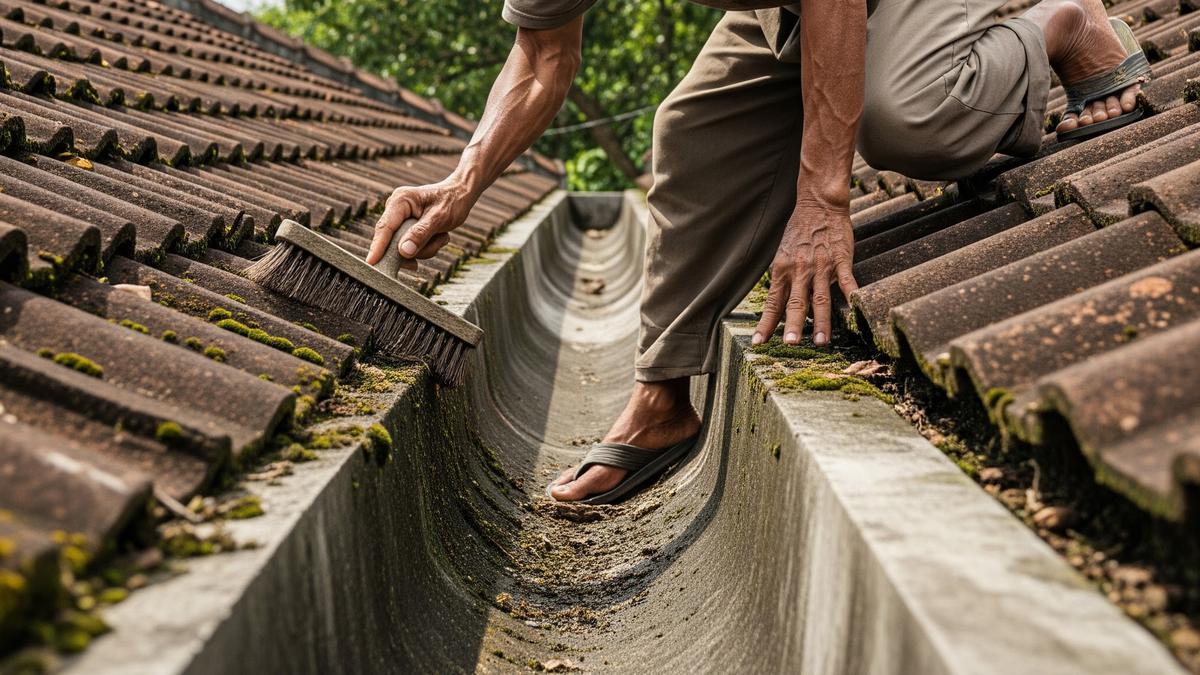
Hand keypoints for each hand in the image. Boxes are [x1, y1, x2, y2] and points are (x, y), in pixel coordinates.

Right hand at [366, 179, 474, 265]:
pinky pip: (410, 248)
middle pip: (392, 242)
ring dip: (425, 248)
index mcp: (400, 201)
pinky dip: (426, 248)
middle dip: (416, 248)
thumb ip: (421, 234)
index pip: (385, 227)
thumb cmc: (452, 202)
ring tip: (442, 235)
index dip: (378, 247)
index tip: (371, 263)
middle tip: (438, 240)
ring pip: (404, 249)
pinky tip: (438, 237)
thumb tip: (404, 252)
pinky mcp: (405, 230)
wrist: (460, 195)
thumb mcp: (439, 218)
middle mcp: (395, 210)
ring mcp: (399, 221)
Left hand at [752, 200, 857, 347]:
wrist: (819, 205)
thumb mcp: (783, 255)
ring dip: (822, 322)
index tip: (758, 342)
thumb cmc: (799, 232)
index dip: (766, 323)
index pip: (773, 303)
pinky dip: (851, 295)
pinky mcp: (840, 259)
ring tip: (822, 342)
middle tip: (790, 345)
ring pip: (821, 298)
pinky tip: (854, 309)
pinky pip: (847, 280)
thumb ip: (783, 280)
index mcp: (782, 270)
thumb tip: (778, 306)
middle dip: (793, 326)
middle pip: (796, 303)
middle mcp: (800, 270)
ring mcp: (821, 266)